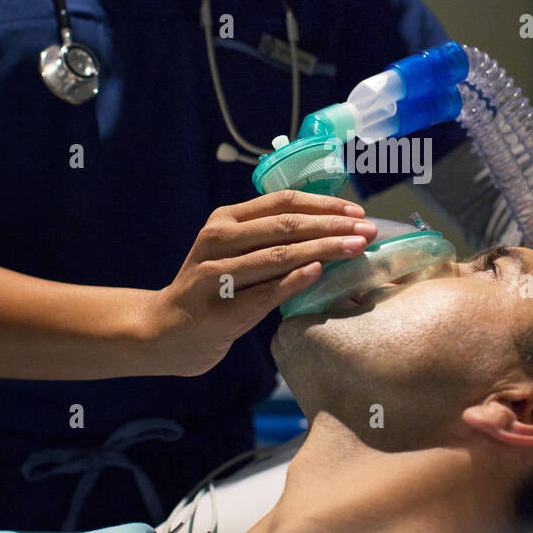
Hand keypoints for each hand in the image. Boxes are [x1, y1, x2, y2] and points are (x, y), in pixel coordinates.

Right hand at [146, 190, 375, 376]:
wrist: (164, 330)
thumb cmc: (212, 289)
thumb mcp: (233, 252)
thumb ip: (269, 237)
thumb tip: (333, 228)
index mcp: (225, 219)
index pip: (283, 202)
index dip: (324, 204)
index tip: (358, 212)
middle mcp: (217, 239)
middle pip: (285, 225)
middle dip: (333, 226)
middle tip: (368, 231)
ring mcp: (214, 273)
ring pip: (278, 255)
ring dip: (323, 250)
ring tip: (356, 249)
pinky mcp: (219, 309)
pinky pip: (265, 292)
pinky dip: (294, 280)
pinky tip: (319, 273)